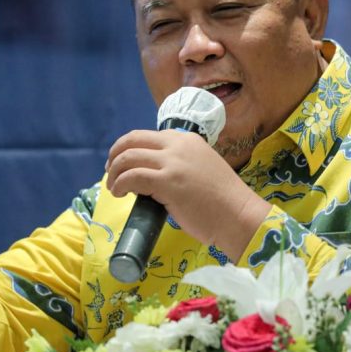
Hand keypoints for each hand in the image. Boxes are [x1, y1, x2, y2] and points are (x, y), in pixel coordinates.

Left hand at [105, 130, 271, 261]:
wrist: (239, 216)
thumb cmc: (223, 201)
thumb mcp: (202, 168)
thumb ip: (181, 165)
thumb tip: (155, 176)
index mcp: (187, 139)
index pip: (148, 136)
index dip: (129, 148)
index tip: (124, 164)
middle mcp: (178, 145)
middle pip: (132, 140)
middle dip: (116, 155)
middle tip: (111, 172)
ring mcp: (172, 162)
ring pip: (128, 157)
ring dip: (115, 172)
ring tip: (113, 187)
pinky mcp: (166, 182)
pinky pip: (131, 178)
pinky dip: (120, 184)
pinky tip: (120, 193)